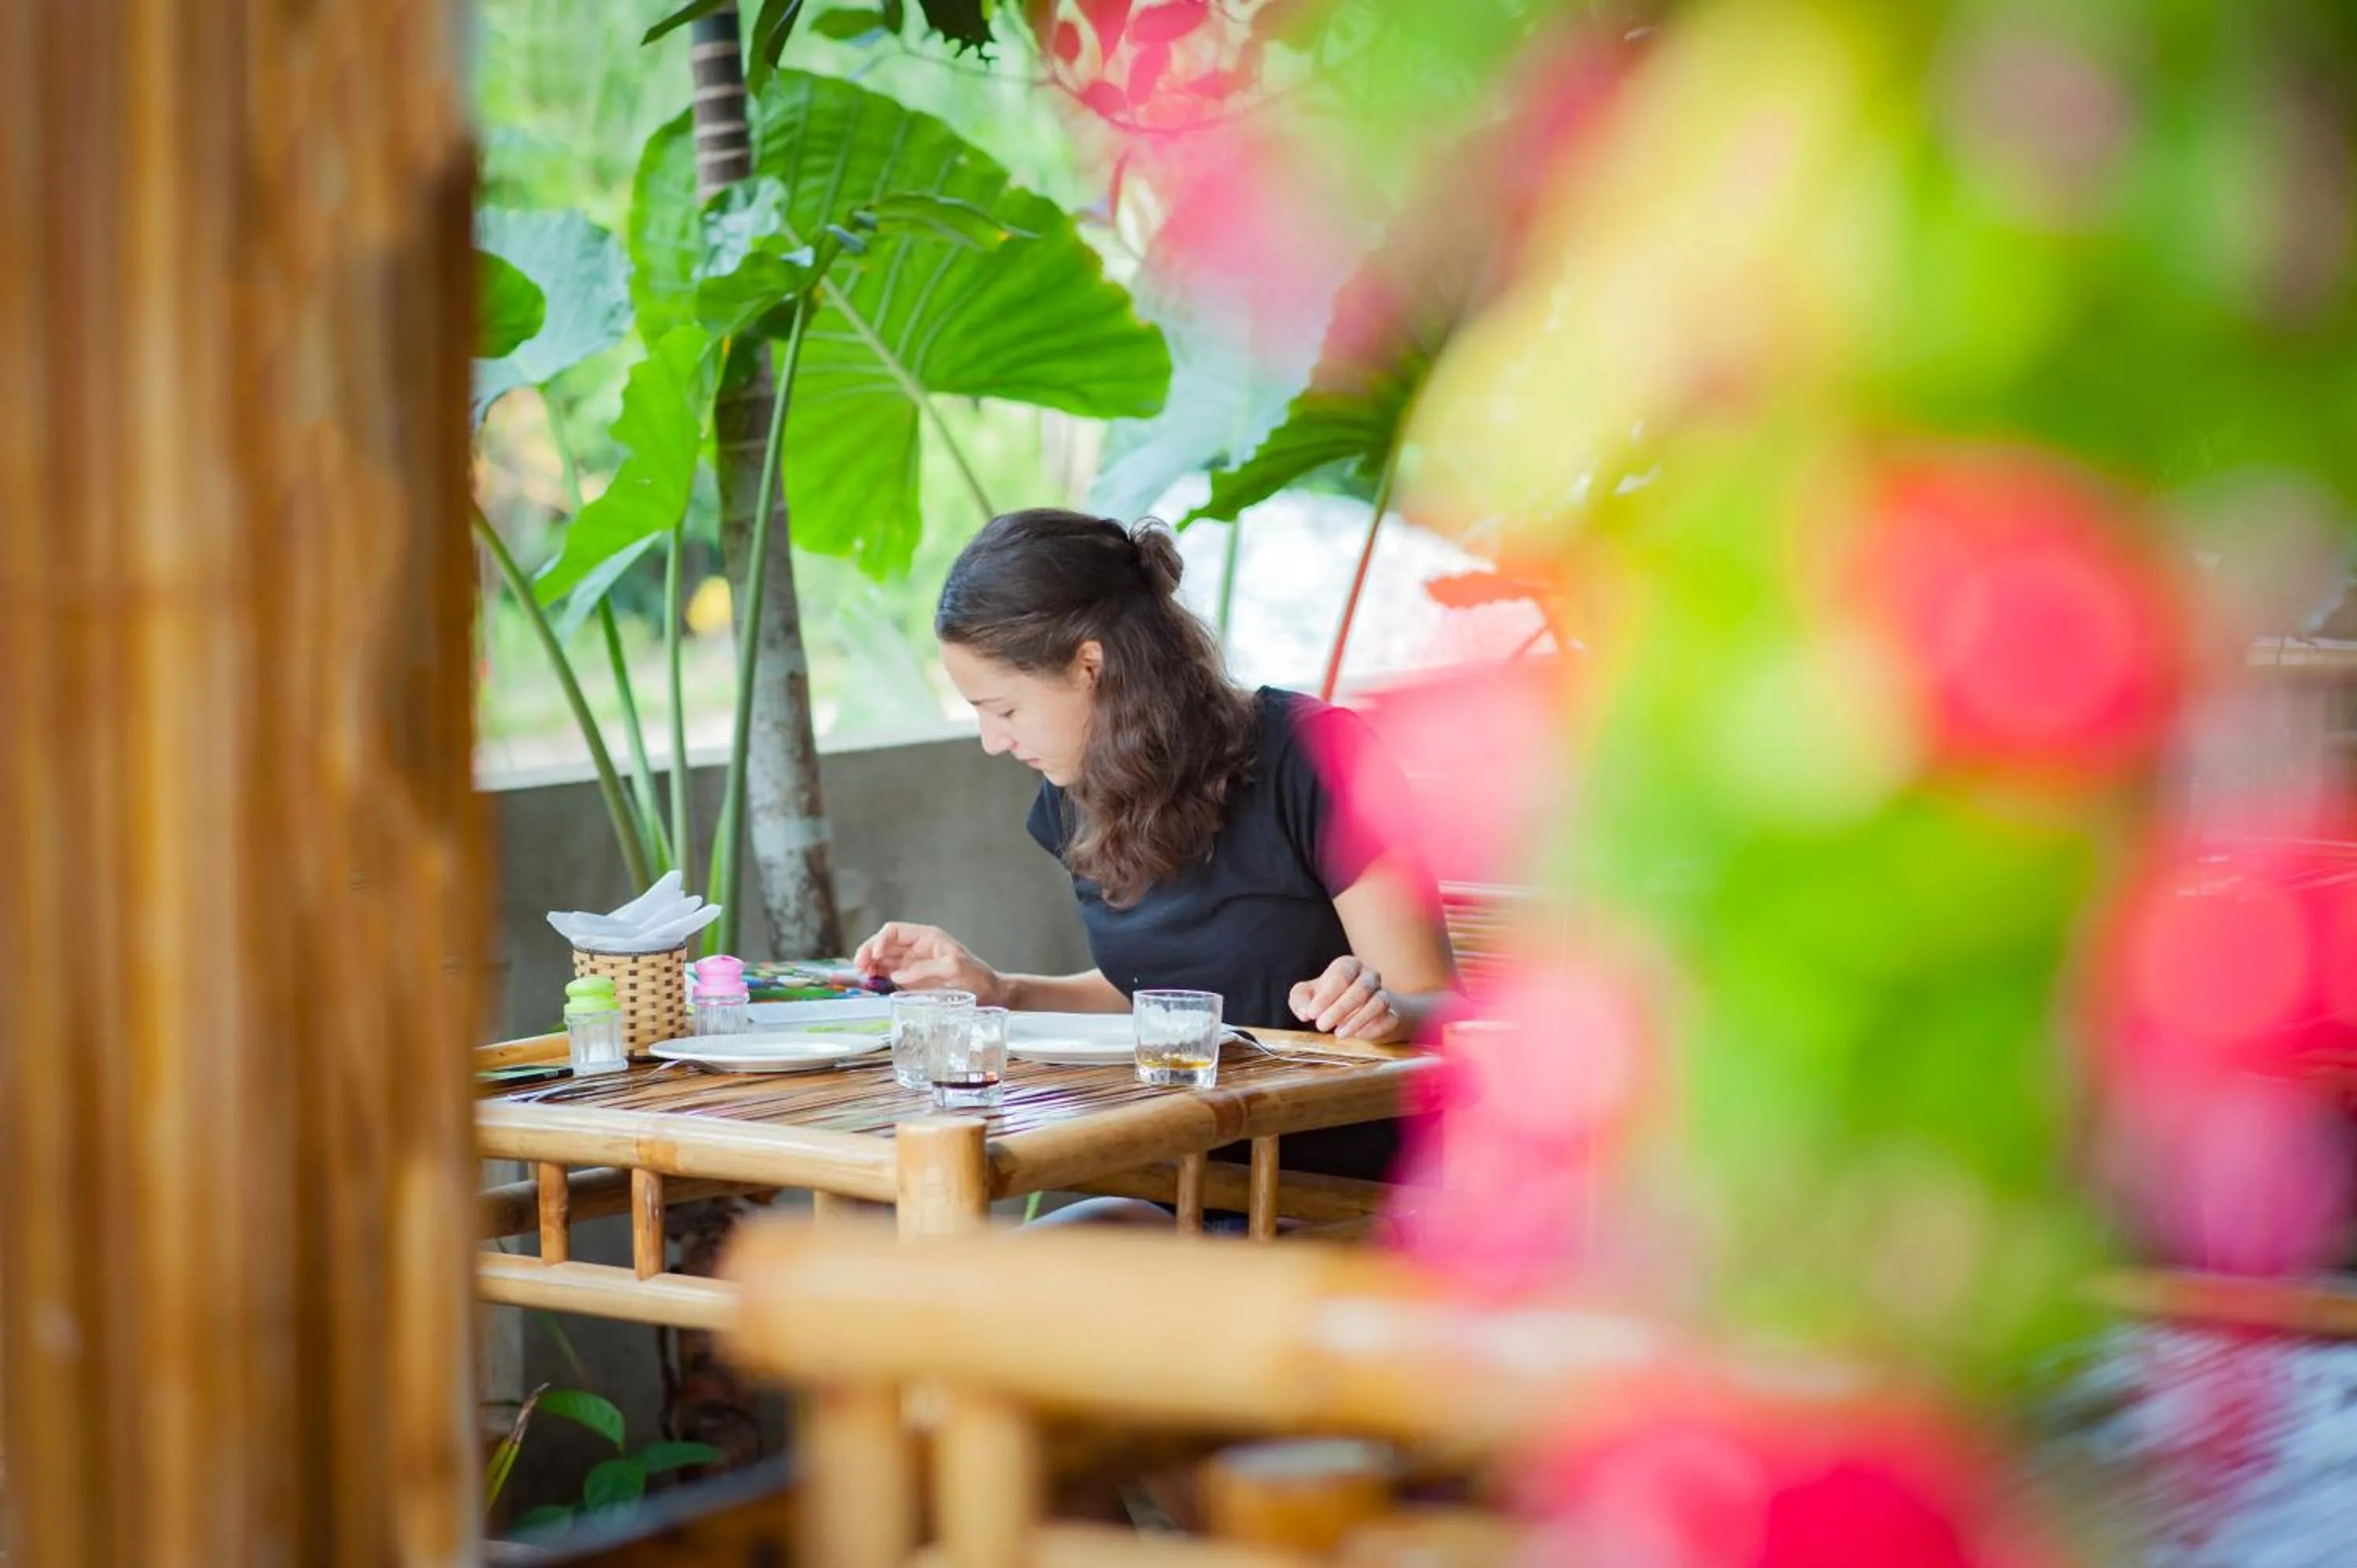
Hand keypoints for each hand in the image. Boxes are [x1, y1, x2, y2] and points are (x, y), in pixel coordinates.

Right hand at [852, 922, 1004, 1003]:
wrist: (990, 994)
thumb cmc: (977, 977)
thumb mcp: (955, 969)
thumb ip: (926, 969)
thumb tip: (898, 975)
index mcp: (926, 938)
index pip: (894, 931)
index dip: (880, 941)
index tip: (874, 956)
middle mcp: (916, 948)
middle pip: (883, 944)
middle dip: (868, 952)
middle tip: (859, 968)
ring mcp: (912, 964)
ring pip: (882, 959)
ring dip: (868, 965)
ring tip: (861, 976)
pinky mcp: (911, 979)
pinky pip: (887, 974)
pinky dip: (876, 976)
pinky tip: (870, 982)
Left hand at [1288, 956, 1405, 1041]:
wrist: (1357, 1013)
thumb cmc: (1329, 999)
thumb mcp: (1308, 995)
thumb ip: (1300, 999)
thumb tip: (1305, 1012)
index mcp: (1348, 966)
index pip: (1341, 976)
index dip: (1326, 996)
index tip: (1312, 1014)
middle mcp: (1369, 976)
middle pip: (1360, 989)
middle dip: (1339, 1009)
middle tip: (1321, 1026)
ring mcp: (1383, 994)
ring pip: (1377, 1003)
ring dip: (1356, 1020)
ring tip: (1338, 1034)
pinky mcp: (1392, 1014)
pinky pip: (1388, 1019)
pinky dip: (1373, 1028)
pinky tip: (1358, 1035)